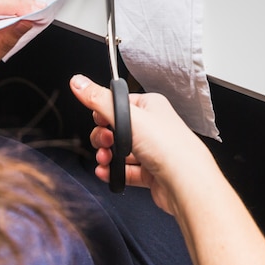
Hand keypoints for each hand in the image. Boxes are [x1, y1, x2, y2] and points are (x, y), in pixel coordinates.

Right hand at [70, 74, 204, 214]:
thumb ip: (98, 99)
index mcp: (149, 106)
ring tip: (105, 161)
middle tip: (105, 143)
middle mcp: (153, 126)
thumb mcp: (126, 116)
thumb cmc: (168, 145)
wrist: (186, 182)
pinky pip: (126, 171)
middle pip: (117, 129)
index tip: (99, 121)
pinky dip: (115, 173)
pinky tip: (108, 174)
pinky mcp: (151, 172)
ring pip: (120, 152)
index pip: (119, 105)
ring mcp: (152, 150)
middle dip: (103, 138)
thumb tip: (78, 81)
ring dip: (107, 157)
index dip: (104, 114)